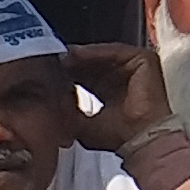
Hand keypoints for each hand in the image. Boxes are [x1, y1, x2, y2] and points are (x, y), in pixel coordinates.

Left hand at [58, 35, 178, 154]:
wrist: (140, 138)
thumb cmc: (119, 136)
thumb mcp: (83, 124)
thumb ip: (68, 111)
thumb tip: (49, 102)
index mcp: (109, 94)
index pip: (85, 78)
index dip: (67, 74)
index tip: (48, 72)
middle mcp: (121, 79)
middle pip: (92, 64)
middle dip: (72, 63)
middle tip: (52, 61)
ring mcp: (133, 68)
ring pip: (101, 56)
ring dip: (81, 56)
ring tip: (62, 57)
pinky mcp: (142, 60)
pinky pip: (115, 51)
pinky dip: (95, 52)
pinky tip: (77, 54)